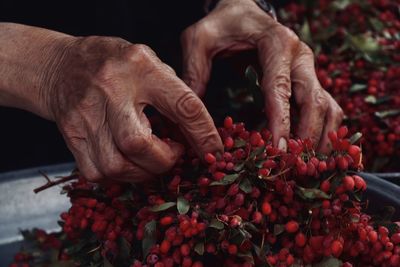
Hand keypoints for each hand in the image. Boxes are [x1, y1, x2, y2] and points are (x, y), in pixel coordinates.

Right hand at [42, 36, 222, 181]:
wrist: (61, 67)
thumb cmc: (116, 65)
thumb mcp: (150, 62)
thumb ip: (175, 93)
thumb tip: (199, 133)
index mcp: (140, 68)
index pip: (182, 105)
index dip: (203, 134)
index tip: (215, 152)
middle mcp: (110, 91)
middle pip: (139, 144)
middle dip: (164, 161)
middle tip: (172, 153)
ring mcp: (86, 116)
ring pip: (117, 165)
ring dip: (143, 172)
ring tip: (151, 158)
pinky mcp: (71, 137)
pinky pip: (98, 173)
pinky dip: (121, 176)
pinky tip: (128, 161)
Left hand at [181, 0, 343, 151]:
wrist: (243, 12)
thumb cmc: (223, 24)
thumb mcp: (200, 39)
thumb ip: (194, 71)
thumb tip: (189, 114)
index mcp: (277, 43)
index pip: (281, 88)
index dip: (281, 121)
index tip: (277, 150)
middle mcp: (300, 57)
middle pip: (314, 101)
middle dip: (305, 136)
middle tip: (292, 166)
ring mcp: (309, 69)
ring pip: (328, 108)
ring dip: (321, 139)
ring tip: (306, 167)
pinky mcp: (309, 80)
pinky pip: (326, 109)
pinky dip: (323, 133)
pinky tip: (311, 153)